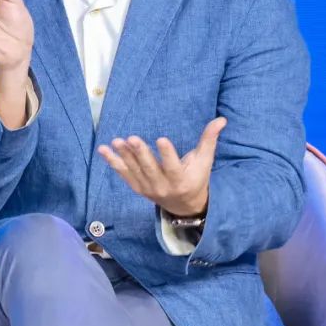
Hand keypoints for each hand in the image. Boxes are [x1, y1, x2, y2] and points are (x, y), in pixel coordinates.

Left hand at [96, 117, 226, 217]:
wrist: (184, 206)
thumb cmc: (196, 177)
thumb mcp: (204, 161)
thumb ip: (209, 140)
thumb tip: (221, 119)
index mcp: (180, 180)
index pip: (173, 167)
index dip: (167, 154)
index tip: (161, 139)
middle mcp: (162, 186)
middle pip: (150, 169)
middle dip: (140, 153)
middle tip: (131, 138)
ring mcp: (148, 188)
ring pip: (134, 171)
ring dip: (124, 156)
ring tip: (116, 141)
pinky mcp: (137, 187)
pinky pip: (123, 174)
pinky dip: (113, 162)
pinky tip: (104, 150)